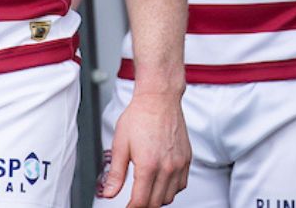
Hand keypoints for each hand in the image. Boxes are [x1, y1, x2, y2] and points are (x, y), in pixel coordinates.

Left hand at [98, 90, 189, 207]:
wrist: (159, 99)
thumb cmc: (140, 116)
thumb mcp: (120, 145)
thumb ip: (115, 174)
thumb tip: (109, 192)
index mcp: (148, 165)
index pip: (141, 202)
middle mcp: (167, 166)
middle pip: (155, 202)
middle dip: (143, 205)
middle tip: (134, 200)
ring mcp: (179, 163)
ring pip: (170, 196)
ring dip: (157, 198)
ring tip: (147, 191)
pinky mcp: (186, 158)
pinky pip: (182, 184)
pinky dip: (171, 188)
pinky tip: (162, 181)